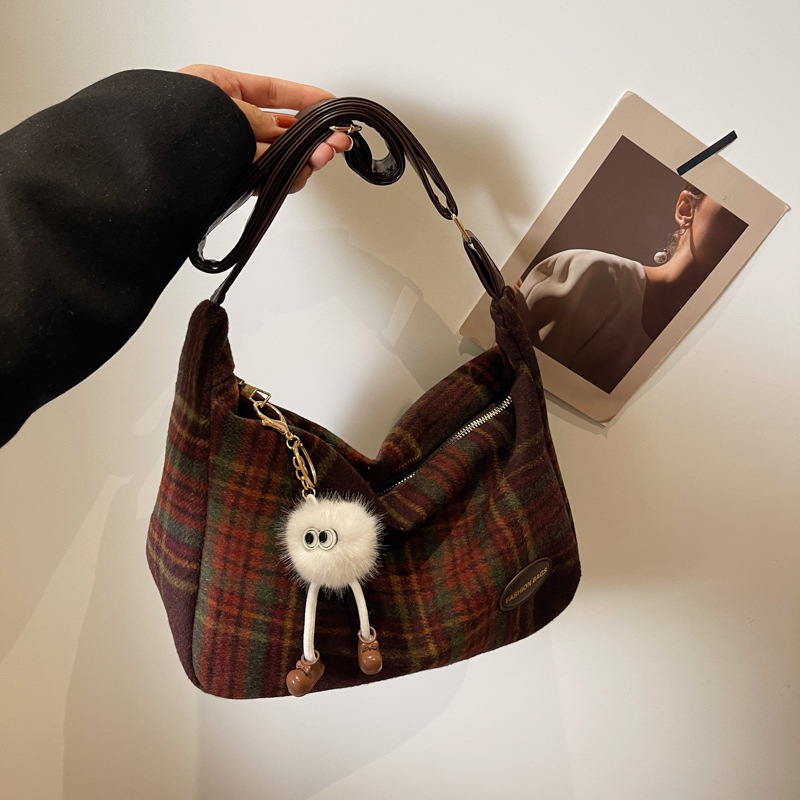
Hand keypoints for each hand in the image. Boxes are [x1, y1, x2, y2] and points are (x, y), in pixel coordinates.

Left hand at [178, 64, 351, 191]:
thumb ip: (257, 119)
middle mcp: (228, 124)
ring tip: (324, 155)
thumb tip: (284, 131)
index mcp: (219, 92)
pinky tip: (304, 171)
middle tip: (336, 139)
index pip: (270, 92)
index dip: (302, 97)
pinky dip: (288, 177)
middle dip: (312, 134)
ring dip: (306, 156)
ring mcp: (232, 155)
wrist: (146, 169)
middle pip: (280, 129)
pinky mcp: (233, 183)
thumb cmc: (167, 125)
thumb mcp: (222, 107)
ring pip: (279, 157)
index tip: (327, 104)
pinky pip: (268, 179)